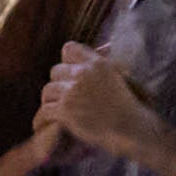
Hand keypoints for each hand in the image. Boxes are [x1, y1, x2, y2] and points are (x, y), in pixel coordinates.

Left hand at [39, 41, 174, 175]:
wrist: (133, 129)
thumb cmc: (134, 108)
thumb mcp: (125, 77)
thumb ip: (110, 64)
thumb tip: (106, 46)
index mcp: (98, 63)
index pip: (69, 49)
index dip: (66, 62)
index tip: (68, 74)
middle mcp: (83, 73)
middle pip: (55, 71)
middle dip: (58, 84)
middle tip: (60, 98)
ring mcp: (72, 91)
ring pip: (47, 91)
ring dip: (49, 102)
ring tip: (51, 112)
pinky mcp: (65, 110)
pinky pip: (44, 112)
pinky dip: (41, 121)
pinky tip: (41, 127)